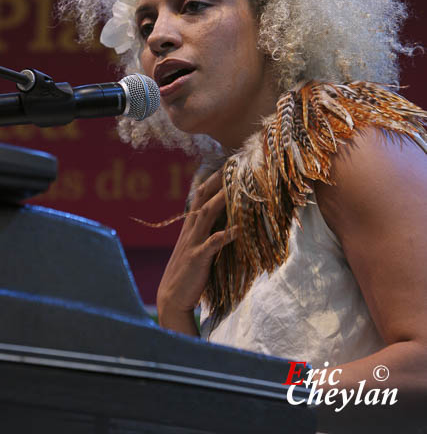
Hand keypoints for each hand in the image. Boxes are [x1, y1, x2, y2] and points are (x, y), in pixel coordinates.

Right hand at [156, 169, 237, 333]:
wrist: (172, 299)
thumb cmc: (187, 274)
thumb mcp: (195, 248)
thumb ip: (206, 232)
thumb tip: (225, 219)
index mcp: (190, 227)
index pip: (200, 196)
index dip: (212, 180)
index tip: (227, 165)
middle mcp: (190, 230)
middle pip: (202, 199)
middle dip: (217, 182)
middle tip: (232, 166)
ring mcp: (193, 243)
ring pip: (207, 215)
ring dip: (221, 201)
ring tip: (236, 188)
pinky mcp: (198, 258)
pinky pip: (213, 243)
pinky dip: (226, 235)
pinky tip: (239, 229)